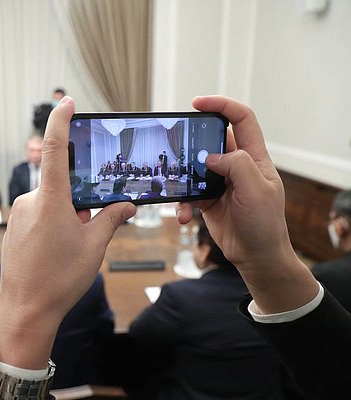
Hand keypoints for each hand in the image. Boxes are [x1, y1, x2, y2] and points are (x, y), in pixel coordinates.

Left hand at [0, 97, 135, 368]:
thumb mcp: (94, 247)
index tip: (66, 102)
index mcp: (51, 199)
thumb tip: (126, 205)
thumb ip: (111, 220)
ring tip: (75, 245)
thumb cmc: (59, 279)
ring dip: (67, 214)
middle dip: (80, 197)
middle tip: (92, 222)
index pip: (56, 148)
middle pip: (61, 183)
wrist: (25, 310)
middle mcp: (30, 201)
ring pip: (50, 202)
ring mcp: (18, 215)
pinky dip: (53, 223)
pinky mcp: (13, 229)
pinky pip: (38, 215)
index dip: (61, 120)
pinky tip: (59, 250)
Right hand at [177, 95, 317, 312]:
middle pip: (211, 141)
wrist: (256, 257)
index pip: (241, 120)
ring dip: (182, 178)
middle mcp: (237, 166)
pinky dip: (181, 203)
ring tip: (175, 188)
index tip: (197, 103)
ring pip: (194, 167)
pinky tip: (183, 216)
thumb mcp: (256, 191)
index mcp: (254, 158)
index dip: (221, 106)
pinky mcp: (208, 200)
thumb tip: (210, 157)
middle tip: (174, 145)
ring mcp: (221, 182)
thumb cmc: (264, 225)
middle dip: (192, 142)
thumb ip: (237, 166)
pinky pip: (188, 193)